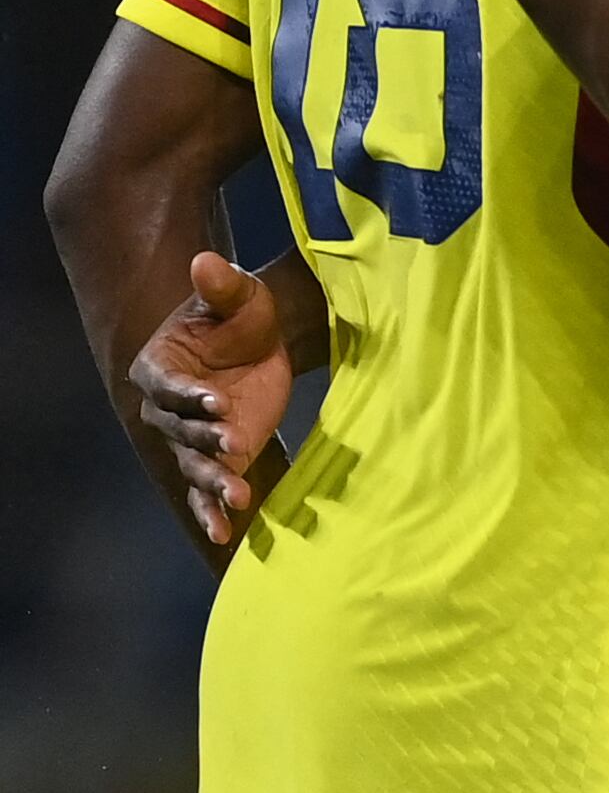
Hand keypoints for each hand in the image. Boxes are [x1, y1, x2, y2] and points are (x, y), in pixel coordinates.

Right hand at [130, 251, 295, 546]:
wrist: (267, 340)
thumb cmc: (244, 312)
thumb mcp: (239, 293)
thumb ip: (222, 284)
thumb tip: (206, 261)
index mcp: (158, 367)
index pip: (167, 387)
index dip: (189, 395)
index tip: (217, 401)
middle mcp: (165, 408)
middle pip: (180, 430)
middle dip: (206, 438)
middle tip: (235, 441)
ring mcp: (190, 436)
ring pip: (194, 464)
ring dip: (213, 481)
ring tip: (238, 495)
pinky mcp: (216, 456)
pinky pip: (205, 488)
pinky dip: (211, 509)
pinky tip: (222, 531)